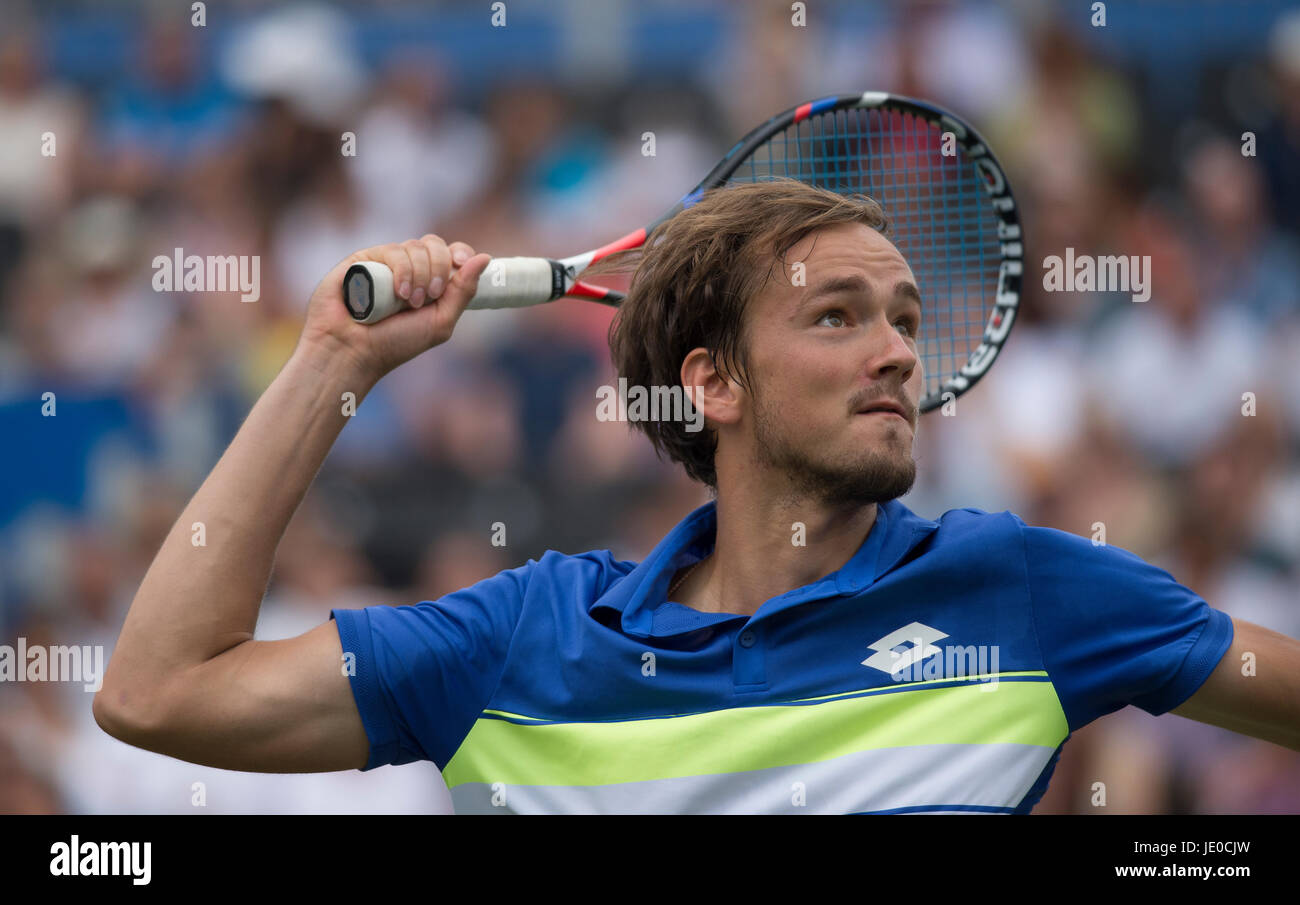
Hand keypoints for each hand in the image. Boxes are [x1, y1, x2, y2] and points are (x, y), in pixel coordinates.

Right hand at [296, 235, 491, 381]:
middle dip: (440, 267)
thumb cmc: (395, 343)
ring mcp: (386, 263)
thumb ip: (463, 291)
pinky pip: (394, 250)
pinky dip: (403, 270)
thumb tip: (485, 258)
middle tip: (431, 295)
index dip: (459, 253)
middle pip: (435, 245)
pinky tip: (398, 292)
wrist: (353, 351)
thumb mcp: (440, 322)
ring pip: (416, 246)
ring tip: (410, 301)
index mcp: (429, 283)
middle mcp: (408, 269)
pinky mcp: (364, 259)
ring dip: (420, 273)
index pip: (450, 254)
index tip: (462, 262)